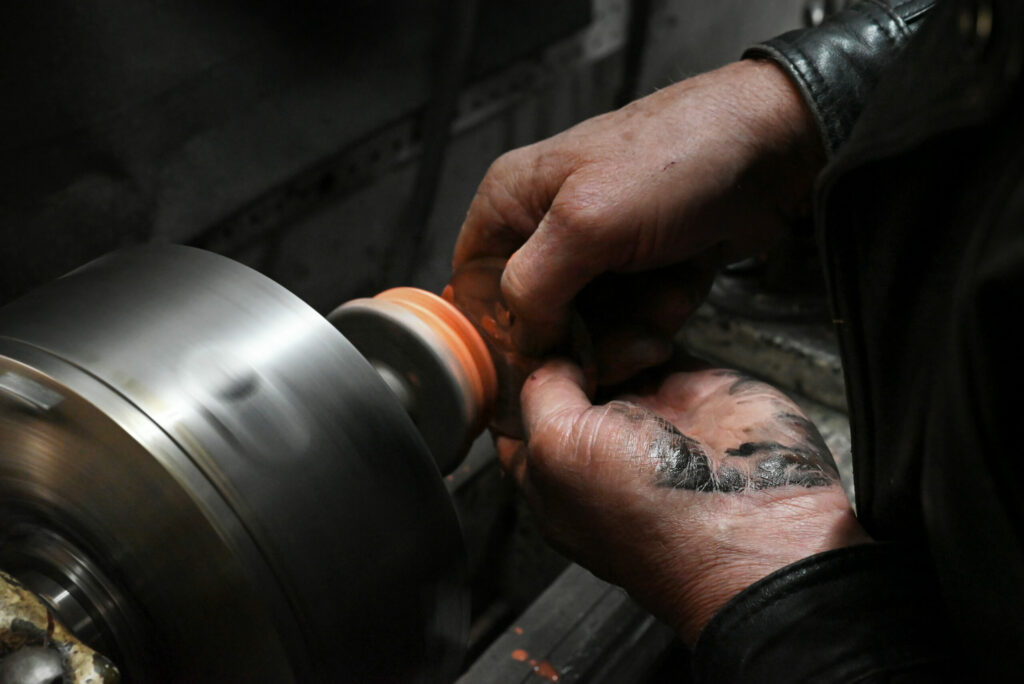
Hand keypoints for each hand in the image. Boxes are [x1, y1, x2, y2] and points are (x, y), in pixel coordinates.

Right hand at [454, 60, 823, 381]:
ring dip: (630, 328)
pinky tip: (682, 287)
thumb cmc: (680, 155)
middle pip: (536, 318)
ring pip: (589, 327)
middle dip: (585, 336)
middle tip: (623, 334)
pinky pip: (632, 320)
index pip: (474, 284)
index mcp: (513, 201)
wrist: (772, 149)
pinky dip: (660, 314)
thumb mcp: (587, 221)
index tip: (537, 357)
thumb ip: (532, 285)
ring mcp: (597, 252)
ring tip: (662, 301)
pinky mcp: (639, 271)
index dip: (500, 328)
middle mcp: (548, 228)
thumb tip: (518, 338)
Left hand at [498, 360, 868, 643]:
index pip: (516, 414)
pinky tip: (650, 339)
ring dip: (607, 335)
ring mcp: (645, 416)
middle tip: (565, 325)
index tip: (512, 336)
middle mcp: (596, 446)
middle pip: (560, 374)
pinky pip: (657, 340)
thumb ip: (540, 392)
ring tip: (623, 349)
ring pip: (605, 350)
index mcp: (554, 475)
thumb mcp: (557, 449)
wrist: (755, 526)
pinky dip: (649, 327)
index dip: (512, 374)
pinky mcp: (691, 389)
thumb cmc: (649, 513)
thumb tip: (551, 356)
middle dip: (561, 345)